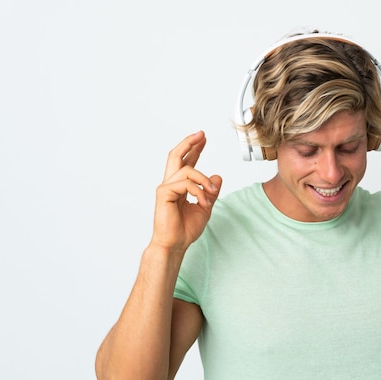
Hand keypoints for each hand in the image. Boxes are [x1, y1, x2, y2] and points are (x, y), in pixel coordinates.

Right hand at [150, 131, 221, 251]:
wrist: (175, 244)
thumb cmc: (185, 229)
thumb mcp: (205, 208)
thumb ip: (210, 192)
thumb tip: (217, 177)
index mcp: (179, 186)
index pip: (186, 162)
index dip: (194, 149)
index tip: (203, 138)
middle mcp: (171, 184)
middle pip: (176, 155)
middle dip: (189, 143)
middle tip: (201, 134)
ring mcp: (166, 187)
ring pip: (187, 170)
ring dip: (204, 180)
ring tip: (210, 193)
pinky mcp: (164, 193)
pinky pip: (185, 184)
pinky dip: (198, 191)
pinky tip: (203, 202)